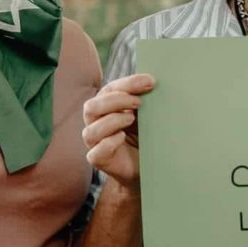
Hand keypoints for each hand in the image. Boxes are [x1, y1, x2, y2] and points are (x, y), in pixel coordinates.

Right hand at [82, 73, 154, 191]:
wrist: (150, 164)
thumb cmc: (147, 134)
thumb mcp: (148, 114)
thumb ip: (148, 99)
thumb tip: (156, 82)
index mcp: (106, 106)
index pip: (110, 89)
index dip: (128, 83)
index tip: (150, 82)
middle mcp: (96, 123)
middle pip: (92, 107)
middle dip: (116, 100)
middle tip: (139, 102)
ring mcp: (96, 143)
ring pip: (90, 131)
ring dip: (112, 121)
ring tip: (132, 119)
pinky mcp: (99, 160)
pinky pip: (95, 153)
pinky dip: (108, 143)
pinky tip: (122, 137)